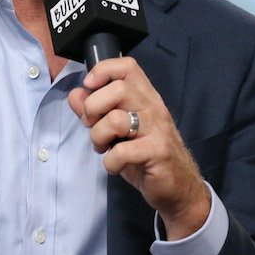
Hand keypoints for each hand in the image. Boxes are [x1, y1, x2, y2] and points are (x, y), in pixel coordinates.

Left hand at [67, 57, 210, 238]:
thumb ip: (96, 111)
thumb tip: (75, 94)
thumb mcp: (117, 132)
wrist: (178, 187)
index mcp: (145, 97)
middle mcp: (153, 107)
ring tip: (103, 147)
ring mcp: (157, 129)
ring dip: (98, 136)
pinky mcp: (158, 151)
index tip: (89, 86)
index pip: (127, 67)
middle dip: (93, 108)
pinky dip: (110, 162)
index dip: (103, 70)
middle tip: (93, 126)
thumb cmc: (146, 156)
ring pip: (116, 119)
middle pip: (118, 89)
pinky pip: (122, 151)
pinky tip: (115, 166)